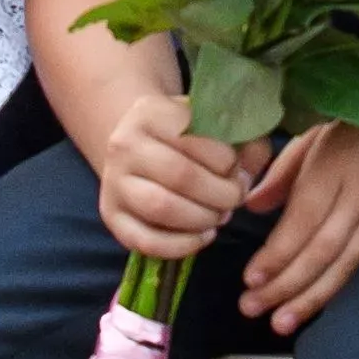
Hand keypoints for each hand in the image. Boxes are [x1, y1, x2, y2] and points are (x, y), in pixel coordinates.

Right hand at [91, 83, 254, 261]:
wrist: (141, 146)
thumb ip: (245, 142)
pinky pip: (145, 240)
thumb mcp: (217, 125)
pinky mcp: (111, 214)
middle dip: (220, 195)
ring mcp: (113, 181)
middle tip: (235, 199)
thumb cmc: (189, 138)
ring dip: (202, 219)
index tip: (240, 172)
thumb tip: (247, 174)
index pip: (197, 139)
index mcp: (152, 112)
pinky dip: (181, 246)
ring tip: (218, 216)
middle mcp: (125, 143)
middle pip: (181, 176)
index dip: (228, 163)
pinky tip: (203, 236)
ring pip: (161, 208)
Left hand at [239, 116, 358, 330]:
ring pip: (345, 264)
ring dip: (311, 297)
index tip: (250, 278)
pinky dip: (334, 286)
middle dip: (287, 284)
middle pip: (323, 250)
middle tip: (252, 308)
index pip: (304, 219)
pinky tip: (312, 304)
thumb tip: (252, 206)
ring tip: (281, 322)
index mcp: (335, 167)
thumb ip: (284, 170)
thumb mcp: (317, 131)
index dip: (278, 253)